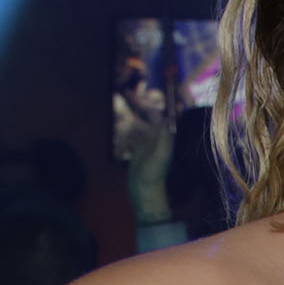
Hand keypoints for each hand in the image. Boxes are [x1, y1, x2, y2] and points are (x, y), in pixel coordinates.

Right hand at [124, 98, 175, 224]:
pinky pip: (131, 136)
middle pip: (146, 117)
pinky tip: (117, 121)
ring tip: (120, 101)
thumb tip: (166, 118)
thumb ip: (163, 138)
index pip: (157, 115)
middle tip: (125, 91)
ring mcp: (145, 145)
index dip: (151, 102)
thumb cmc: (153, 177)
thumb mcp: (159, 157)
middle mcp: (155, 139)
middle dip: (138, 105)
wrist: (145, 194)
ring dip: (130, 114)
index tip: (141, 90)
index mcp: (162, 138)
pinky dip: (124, 128)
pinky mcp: (136, 153)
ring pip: (137, 124)